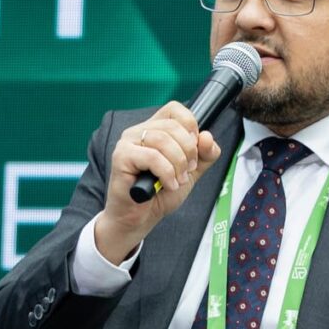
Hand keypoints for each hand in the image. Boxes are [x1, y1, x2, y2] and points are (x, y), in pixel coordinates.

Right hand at [96, 102, 221, 261]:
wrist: (140, 219)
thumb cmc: (160, 193)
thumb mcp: (191, 172)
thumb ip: (204, 154)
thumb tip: (207, 137)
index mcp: (154, 128)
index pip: (175, 109)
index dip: (190, 126)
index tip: (194, 150)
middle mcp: (138, 130)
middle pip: (173, 126)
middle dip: (188, 151)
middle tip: (187, 171)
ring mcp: (127, 142)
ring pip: (163, 140)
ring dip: (178, 164)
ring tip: (177, 180)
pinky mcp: (121, 157)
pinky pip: (152, 157)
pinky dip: (167, 173)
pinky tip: (167, 185)